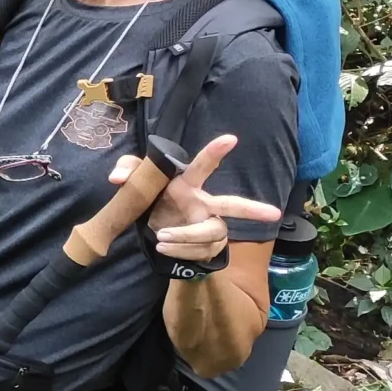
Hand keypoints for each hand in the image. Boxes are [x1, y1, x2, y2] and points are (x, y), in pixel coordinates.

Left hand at [111, 134, 280, 263]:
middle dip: (253, 210)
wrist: (153, 234)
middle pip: (232, 206)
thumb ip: (128, 173)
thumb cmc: (151, 201)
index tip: (231, 139)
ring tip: (162, 237)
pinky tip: (164, 248)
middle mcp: (204, 205)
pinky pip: (201, 251)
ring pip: (211, 233)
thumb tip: (117, 178)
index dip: (214, 152)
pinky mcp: (207, 246)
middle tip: (275, 214)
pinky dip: (181, 251)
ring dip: (186, 237)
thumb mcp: (136, 185)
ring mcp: (208, 225)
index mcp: (187, 185)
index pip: (202, 166)